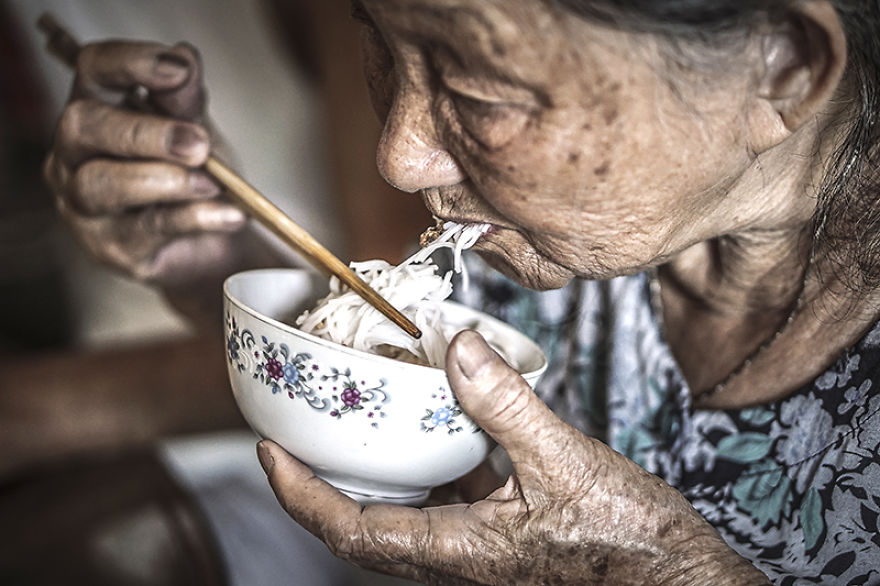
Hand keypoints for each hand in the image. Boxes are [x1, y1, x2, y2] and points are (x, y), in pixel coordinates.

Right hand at [43, 41, 248, 286]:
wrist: (215, 240)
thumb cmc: (196, 175)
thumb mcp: (198, 129)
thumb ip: (186, 100)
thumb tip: (184, 56)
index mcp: (97, 109)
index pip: (95, 69)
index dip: (131, 62)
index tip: (178, 69)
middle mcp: (76, 154)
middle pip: (84, 126)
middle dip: (145, 132)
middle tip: (198, 145)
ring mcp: (85, 203)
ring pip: (103, 184)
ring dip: (166, 180)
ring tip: (212, 183)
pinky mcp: (112, 247)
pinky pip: (149, 228)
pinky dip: (196, 217)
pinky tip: (229, 213)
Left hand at [259, 330, 768, 584]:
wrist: (672, 576)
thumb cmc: (625, 542)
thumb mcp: (563, 462)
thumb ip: (507, 404)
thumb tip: (459, 348)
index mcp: (459, 549)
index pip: (351, 530)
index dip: (300, 495)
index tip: (268, 452)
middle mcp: (457, 553)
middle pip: (362, 526)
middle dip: (317, 485)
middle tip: (291, 437)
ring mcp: (478, 545)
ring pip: (400, 512)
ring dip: (367, 473)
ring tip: (349, 424)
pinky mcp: (501, 530)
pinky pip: (444, 496)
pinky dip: (426, 461)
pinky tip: (437, 420)